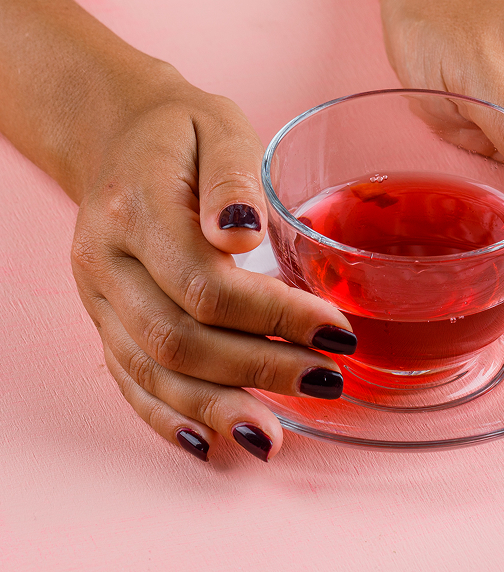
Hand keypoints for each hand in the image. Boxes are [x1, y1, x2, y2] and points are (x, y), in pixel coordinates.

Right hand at [69, 65, 354, 462]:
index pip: (206, 284)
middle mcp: (105, 260)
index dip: (276, 316)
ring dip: (215, 408)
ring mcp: (97, 298)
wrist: (116, 134)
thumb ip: (233, 179)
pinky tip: (210, 443)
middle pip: (178, 338)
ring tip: (273, 438)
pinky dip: (168, 418)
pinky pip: (127, 380)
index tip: (338, 331)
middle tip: (327, 380)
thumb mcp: (220, 128)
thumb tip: (241, 235)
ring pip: (149, 371)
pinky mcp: (103, 321)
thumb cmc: (183, 133)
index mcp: (135, 207)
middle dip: (258, 368)